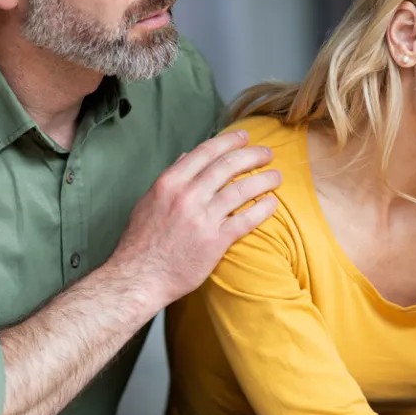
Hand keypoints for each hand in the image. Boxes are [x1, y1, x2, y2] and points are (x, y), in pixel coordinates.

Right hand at [111, 130, 280, 304]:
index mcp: (170, 182)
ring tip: (276, 177)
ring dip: (264, 180)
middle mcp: (187, 196)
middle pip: (228, 166)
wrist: (138, 277)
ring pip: (241, 190)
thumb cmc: (142, 241)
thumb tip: (186, 156)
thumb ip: (170, 178)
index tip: (244, 137)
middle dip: (252, 155)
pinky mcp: (215, 242)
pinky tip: (272, 203)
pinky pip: (245, 220)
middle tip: (267, 153)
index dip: (229, 141)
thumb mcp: (148, 201)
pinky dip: (262, 209)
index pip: (206, 152)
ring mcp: (202, 218)